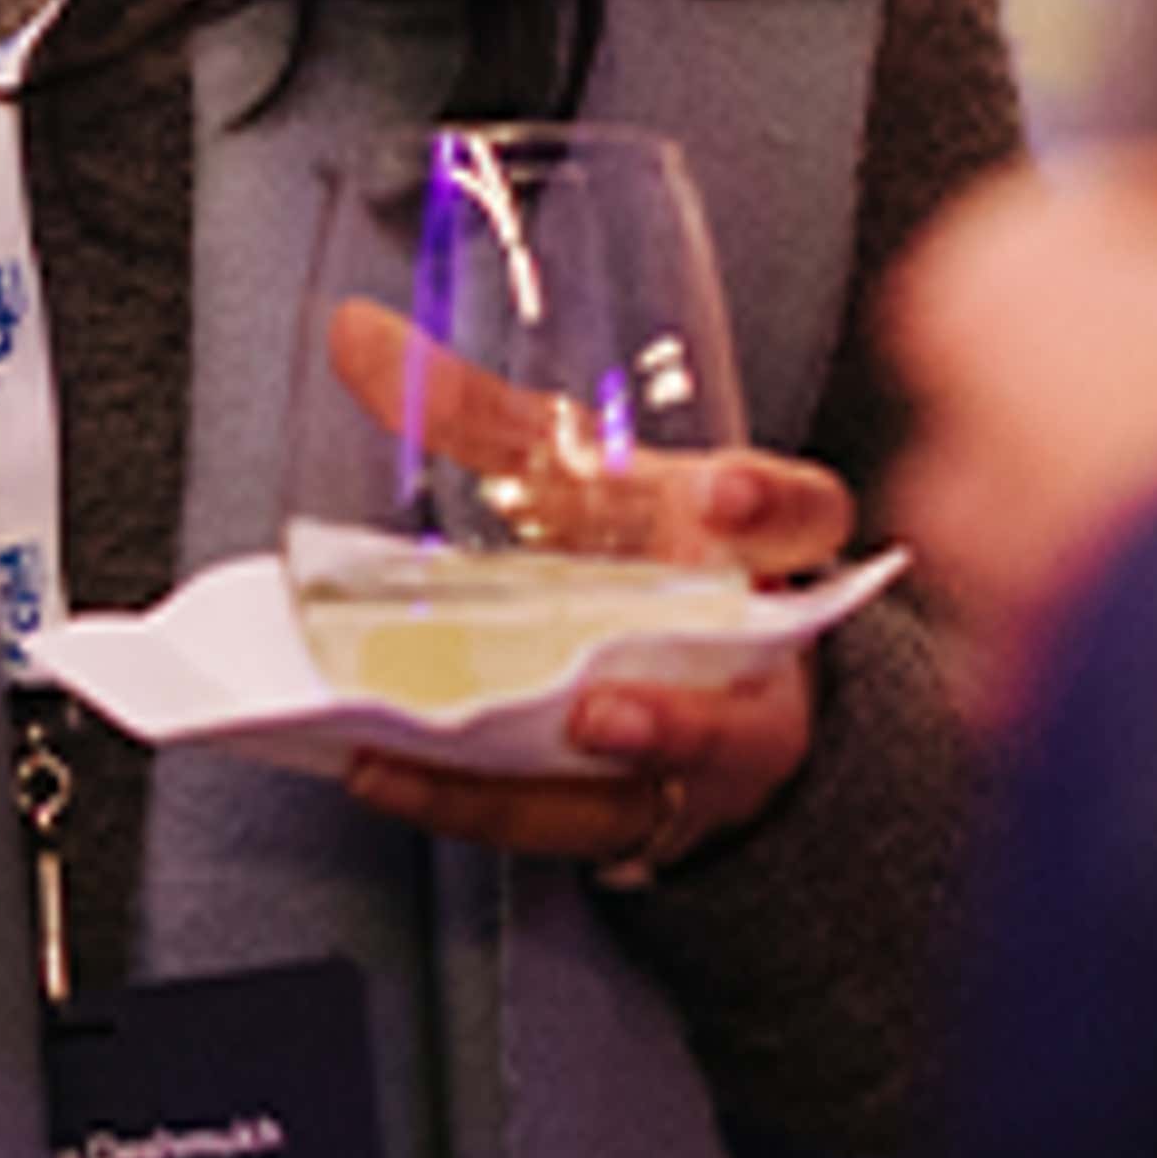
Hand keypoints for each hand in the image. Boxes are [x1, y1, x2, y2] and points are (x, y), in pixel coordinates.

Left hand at [321, 299, 846, 869]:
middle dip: (682, 720)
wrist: (687, 663)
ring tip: (515, 769)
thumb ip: (476, 408)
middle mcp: (753, 663)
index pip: (804, 516)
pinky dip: (478, 803)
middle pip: (753, 708)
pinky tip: (392, 774)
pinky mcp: (647, 818)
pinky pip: (572, 825)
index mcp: (754, 549)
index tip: (723, 495)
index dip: (773, 507)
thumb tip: (352, 331)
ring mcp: (709, 756)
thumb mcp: (573, 470)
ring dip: (580, 796)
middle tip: (600, 707)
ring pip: (664, 791)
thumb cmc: (640, 547)